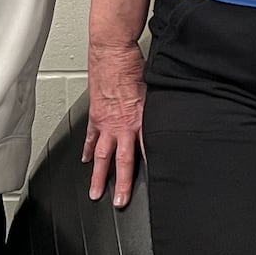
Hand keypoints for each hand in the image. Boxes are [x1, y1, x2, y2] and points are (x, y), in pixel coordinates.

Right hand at [84, 42, 146, 207]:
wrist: (112, 52)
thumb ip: (158, 111)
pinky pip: (91, 138)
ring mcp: (106, 123)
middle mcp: (122, 126)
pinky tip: (87, 161)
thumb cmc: (134, 66)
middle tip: (119, 202)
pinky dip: (89, 151)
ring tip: (95, 193)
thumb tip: (168, 120)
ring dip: (99, 176)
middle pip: (121, 162)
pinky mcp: (95, 116)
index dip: (150, 170)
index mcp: (140, 120)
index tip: (154, 186)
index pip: (147, 151)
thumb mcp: (154, 91)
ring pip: (102, 156)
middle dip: (121, 184)